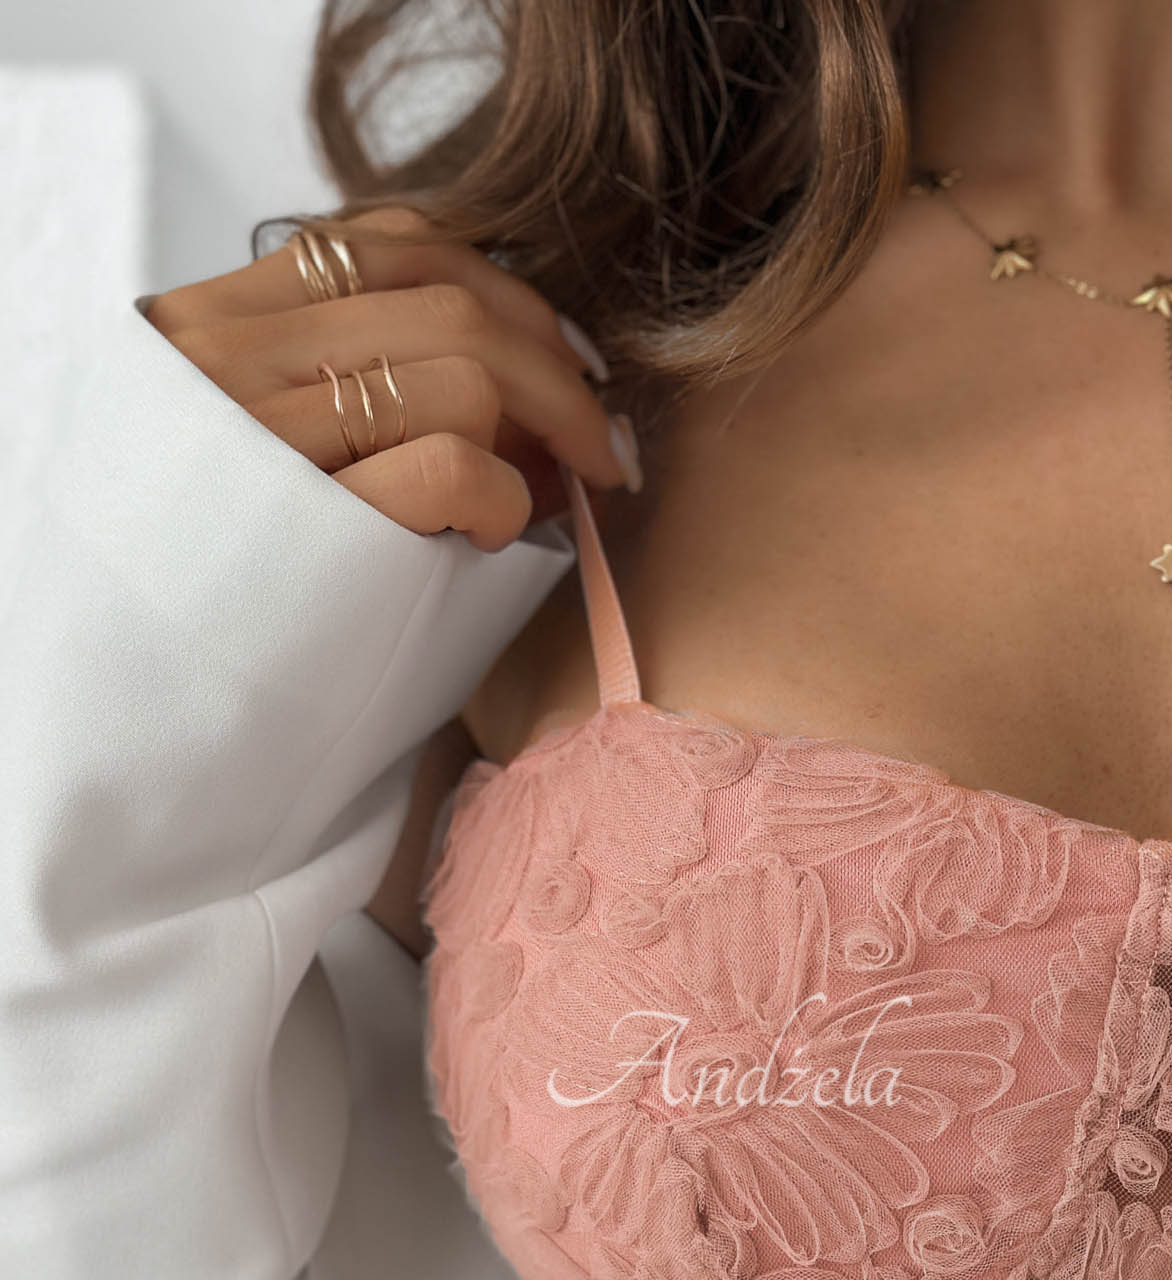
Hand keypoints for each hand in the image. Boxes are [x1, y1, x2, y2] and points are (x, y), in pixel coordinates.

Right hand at [143, 206, 638, 551]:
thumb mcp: (264, 457)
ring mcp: (261, 433)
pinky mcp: (313, 519)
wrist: (147, 722)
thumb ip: (345, 388)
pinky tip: (495, 539)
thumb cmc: (236, 600)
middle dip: (556, 369)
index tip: (564, 357)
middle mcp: (225, 357)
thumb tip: (513, 371)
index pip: (387, 242)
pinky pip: (455, 465)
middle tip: (600, 443)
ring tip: (547, 500)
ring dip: (540, 439)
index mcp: (210, 327)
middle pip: (448, 299)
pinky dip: (505, 500)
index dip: (502, 291)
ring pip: (461, 372)